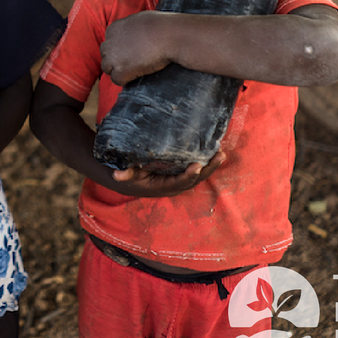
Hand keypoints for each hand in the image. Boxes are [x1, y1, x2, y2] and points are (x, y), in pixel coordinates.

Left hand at [99, 11, 171, 84]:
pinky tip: (135, 76)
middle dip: (115, 59)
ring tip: (133, 70)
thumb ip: (131, 28)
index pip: (109, 43)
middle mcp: (109, 43)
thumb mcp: (139, 20)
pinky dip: (125, 80)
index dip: (118, 50)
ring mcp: (114, 58)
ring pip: (107, 68)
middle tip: (130, 62)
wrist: (168, 35)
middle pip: (105, 55)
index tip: (129, 52)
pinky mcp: (121, 71)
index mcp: (113, 29)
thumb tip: (134, 33)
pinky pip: (116, 80)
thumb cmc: (160, 25)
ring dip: (118, 70)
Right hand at [109, 150, 224, 196]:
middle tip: (219, 156)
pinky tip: (213, 150)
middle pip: (194, 179)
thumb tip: (117, 175)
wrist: (126, 179)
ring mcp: (178, 180)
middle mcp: (173, 186)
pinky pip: (195, 169)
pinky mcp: (179, 173)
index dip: (189, 176)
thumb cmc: (127, 174)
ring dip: (210, 164)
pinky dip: (205, 161)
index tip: (197, 166)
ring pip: (198, 175)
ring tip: (221, 152)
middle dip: (208, 169)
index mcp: (161, 187)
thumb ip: (124, 174)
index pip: (179, 183)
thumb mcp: (124, 173)